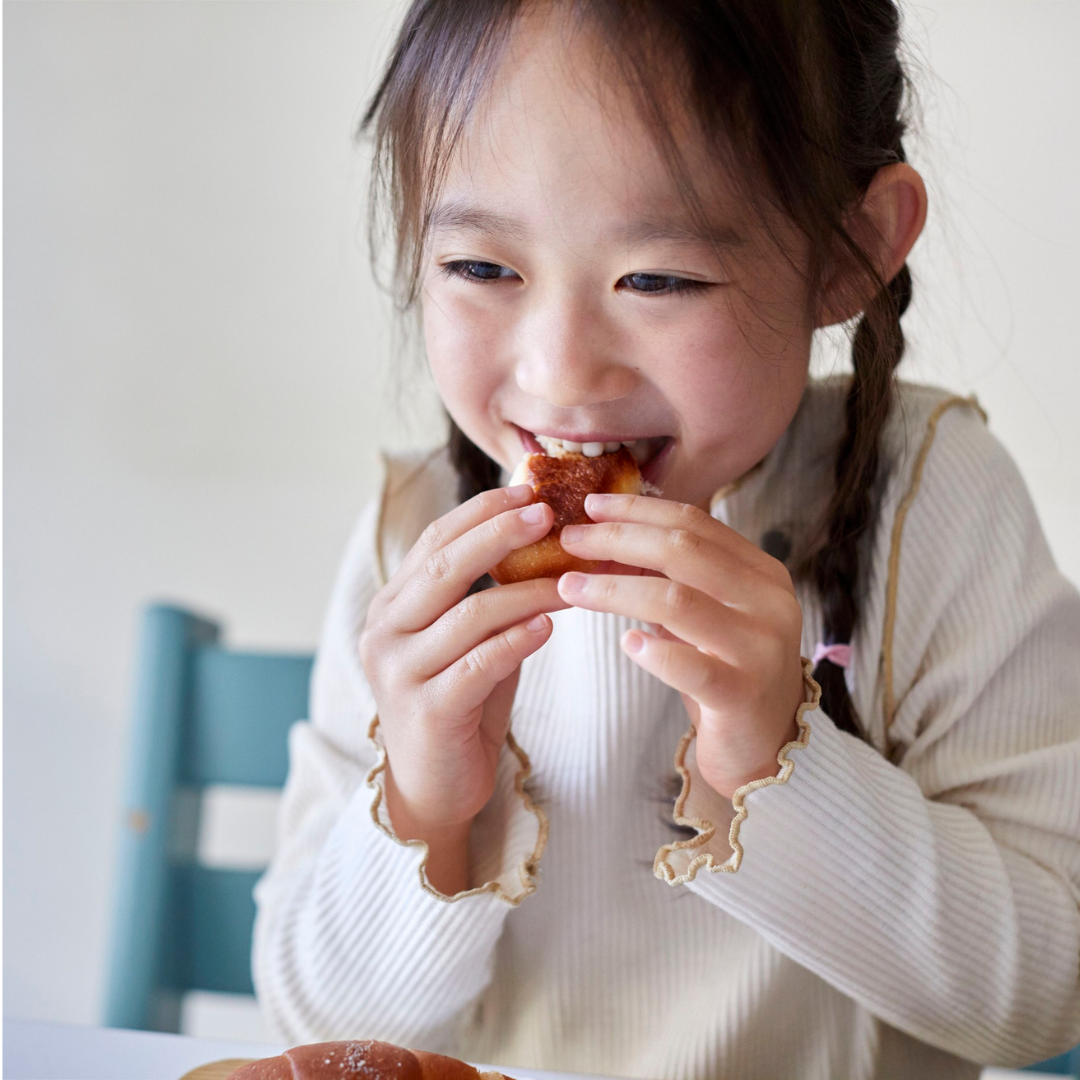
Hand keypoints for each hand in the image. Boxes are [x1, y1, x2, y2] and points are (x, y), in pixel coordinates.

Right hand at [359, 484, 567, 890]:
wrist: (434, 786)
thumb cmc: (460, 703)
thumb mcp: (469, 639)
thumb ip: (488, 595)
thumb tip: (542, 539)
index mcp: (393, 605)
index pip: (435, 541)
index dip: (482, 513)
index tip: (529, 491)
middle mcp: (385, 631)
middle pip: (445, 566)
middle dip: (500, 534)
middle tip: (548, 514)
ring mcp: (400, 672)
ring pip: (470, 615)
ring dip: (527, 592)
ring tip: (571, 579)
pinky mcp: (427, 711)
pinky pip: (479, 664)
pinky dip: (518, 640)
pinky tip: (549, 626)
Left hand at [557, 494, 804, 798]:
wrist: (768, 749)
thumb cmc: (726, 673)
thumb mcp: (708, 614)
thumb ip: (675, 576)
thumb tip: (605, 535)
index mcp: (762, 573)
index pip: (695, 523)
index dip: (638, 510)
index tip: (590, 506)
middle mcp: (770, 603)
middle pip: (683, 551)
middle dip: (618, 539)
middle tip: (570, 540)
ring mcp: (761, 650)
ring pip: (677, 601)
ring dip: (614, 589)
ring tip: (570, 587)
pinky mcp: (743, 696)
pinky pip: (691, 667)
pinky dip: (653, 651)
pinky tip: (624, 643)